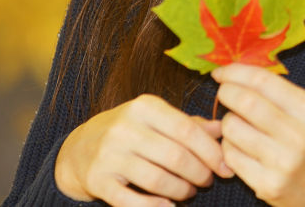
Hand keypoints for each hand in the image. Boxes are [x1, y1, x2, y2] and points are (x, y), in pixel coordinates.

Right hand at [54, 93, 231, 206]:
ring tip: (189, 192)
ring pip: (157, 180)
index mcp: (143, 107)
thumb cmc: (129, 131)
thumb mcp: (156, 119)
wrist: (79, 148)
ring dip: (181, 190)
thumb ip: (189, 124)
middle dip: (199, 174)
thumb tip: (221, 129)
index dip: (211, 152)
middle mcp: (124, 128)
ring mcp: (109, 155)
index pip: (187, 130)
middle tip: (207, 181)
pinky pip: (132, 201)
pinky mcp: (98, 180)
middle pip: (175, 157)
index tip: (225, 167)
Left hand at [213, 64, 304, 206]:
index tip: (221, 73)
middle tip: (224, 95)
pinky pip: (230, 156)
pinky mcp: (267, 184)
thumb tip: (234, 72)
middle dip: (226, 93)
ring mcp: (282, 161)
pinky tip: (240, 149)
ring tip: (237, 127)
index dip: (235, 72)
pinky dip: (228, 148)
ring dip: (226, 124)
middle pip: (244, 101)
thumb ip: (276, 92)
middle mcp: (296, 134)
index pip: (262, 80)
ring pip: (231, 128)